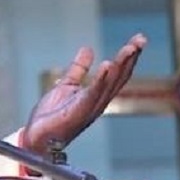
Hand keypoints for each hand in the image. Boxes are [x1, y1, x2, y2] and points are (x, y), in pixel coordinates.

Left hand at [22, 34, 145, 155]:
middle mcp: (98, 102)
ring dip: (121, 65)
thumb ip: (78, 69)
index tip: (138, 40)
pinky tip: (107, 65)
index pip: (117, 73)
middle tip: (141, 40)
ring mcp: (90, 108)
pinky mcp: (78, 112)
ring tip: (130, 48)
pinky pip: (92, 93)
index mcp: (97, 96)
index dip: (128, 57)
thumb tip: (88, 49)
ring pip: (110, 83)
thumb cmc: (52, 117)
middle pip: (119, 77)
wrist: (37, 139)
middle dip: (131, 58)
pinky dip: (101, 79)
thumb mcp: (67, 85)